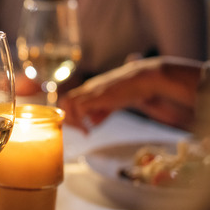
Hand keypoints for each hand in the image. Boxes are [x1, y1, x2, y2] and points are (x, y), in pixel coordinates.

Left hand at [59, 57, 202, 131]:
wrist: (144, 79)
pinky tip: (91, 128)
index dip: (70, 115)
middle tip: (81, 130)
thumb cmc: (132, 90)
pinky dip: (82, 120)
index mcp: (90, 89)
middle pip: (64, 101)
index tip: (81, 127)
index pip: (69, 100)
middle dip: (69, 119)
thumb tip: (92, 124)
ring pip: (68, 103)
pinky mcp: (98, 95)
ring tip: (85, 131)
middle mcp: (88, 88)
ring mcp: (92, 90)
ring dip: (73, 120)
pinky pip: (80, 108)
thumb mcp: (113, 103)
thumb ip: (101, 112)